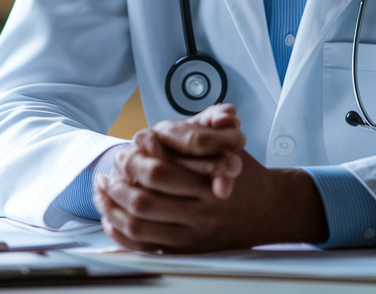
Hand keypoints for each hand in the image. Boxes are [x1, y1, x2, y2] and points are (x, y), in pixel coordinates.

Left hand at [93, 104, 325, 251]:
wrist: (272, 210)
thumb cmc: (244, 173)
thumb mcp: (231, 142)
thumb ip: (206, 125)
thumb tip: (174, 124)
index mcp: (209, 182)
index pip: (159, 169)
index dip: (135, 158)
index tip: (126, 148)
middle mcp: (202, 211)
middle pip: (144, 199)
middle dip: (120, 181)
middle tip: (113, 166)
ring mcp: (193, 234)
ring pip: (138, 224)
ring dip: (112, 204)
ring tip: (103, 187)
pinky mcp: (187, 250)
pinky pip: (143, 246)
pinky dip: (120, 231)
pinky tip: (109, 215)